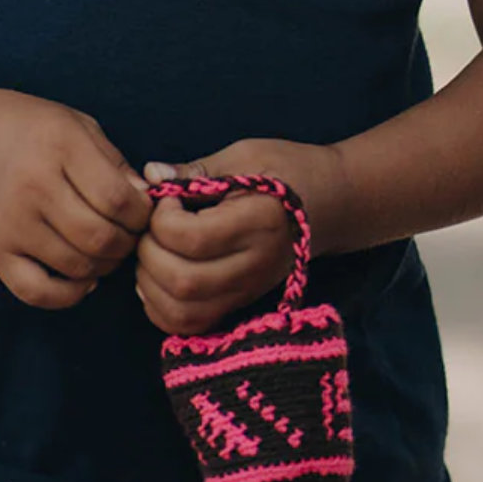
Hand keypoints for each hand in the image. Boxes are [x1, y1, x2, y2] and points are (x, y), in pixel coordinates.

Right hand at [0, 87, 151, 309]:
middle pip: (101, 238)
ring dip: (104, 266)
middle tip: (127, 234)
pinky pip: (38, 292)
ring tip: (104, 249)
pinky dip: (69, 294)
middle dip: (127, 243)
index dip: (143, 215)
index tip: (141, 212)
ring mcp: (11, 223)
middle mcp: (34, 186)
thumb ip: (115, 163)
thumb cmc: (25, 126)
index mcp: (60, 146)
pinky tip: (81, 277)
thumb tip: (148, 203)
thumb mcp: (75, 125)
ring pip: (77, 267)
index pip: (119, 200)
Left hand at [136, 139, 343, 334]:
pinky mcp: (240, 303)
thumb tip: (150, 175)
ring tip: (155, 249)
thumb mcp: (243, 157)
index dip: (162, 218)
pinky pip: (190, 325)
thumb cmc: (287, 170)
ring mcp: (248, 290)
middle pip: (182, 282)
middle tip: (153, 226)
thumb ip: (194, 171)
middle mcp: (254, 265)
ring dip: (150, 283)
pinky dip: (161, 306)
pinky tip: (159, 275)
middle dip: (150, 252)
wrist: (332, 202)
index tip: (167, 197)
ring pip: (182, 312)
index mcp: (258, 222)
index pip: (191, 238)